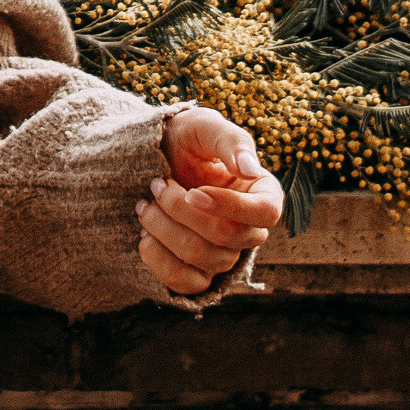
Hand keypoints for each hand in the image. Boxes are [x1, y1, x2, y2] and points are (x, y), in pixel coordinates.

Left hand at [137, 106, 281, 294]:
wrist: (153, 159)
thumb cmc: (187, 139)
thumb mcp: (205, 127)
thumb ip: (231, 142)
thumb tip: (251, 169)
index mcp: (263, 194)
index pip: (265, 213)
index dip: (229, 207)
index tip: (193, 191)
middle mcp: (248, 229)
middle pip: (226, 237)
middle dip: (181, 210)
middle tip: (155, 185)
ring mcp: (224, 254)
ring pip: (201, 257)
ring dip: (162, 228)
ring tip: (144, 204)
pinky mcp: (197, 271)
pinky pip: (184, 283)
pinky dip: (158, 260)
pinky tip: (144, 235)